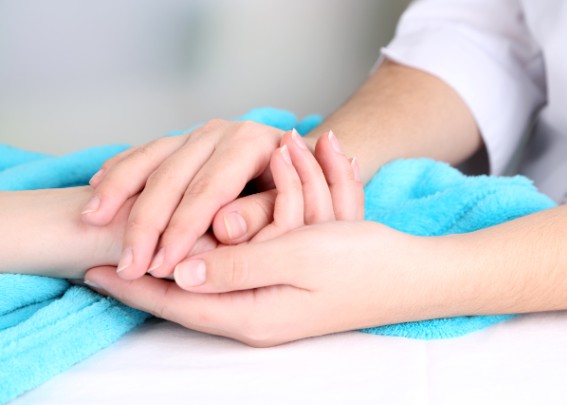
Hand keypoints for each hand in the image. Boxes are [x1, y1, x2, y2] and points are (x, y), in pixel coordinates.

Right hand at [81, 120, 302, 279]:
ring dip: (117, 190)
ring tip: (91, 221)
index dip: (183, 230)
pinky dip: (119, 171)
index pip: (209, 190)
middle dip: (145, 223)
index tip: (162, 267)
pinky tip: (95, 188)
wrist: (299, 161)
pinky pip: (143, 153)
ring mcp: (197, 135)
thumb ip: (264, 215)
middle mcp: (220, 132)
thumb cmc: (299, 191)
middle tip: (129, 265)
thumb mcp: (294, 204)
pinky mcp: (181, 141)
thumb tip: (224, 228)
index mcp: (250, 145)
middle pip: (173, 176)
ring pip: (150, 159)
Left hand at [86, 130, 435, 345]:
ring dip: (185, 260)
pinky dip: (217, 253)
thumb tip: (181, 272)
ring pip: (211, 282)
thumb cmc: (361, 262)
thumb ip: (236, 266)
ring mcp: (269, 307)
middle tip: (108, 261)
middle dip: (149, 276)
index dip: (132, 285)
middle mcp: (255, 316)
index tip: (92, 270)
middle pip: (185, 298)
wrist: (412, 276)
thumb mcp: (297, 256)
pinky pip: (238, 269)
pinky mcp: (282, 291)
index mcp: (252, 312)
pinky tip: (201, 245)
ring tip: (149, 247)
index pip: (176, 301)